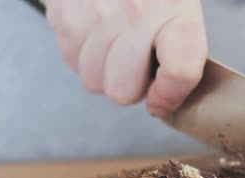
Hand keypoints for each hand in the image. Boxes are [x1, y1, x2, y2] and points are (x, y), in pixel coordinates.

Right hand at [46, 0, 207, 116]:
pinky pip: (71, 61)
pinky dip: (82, 53)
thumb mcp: (178, 5)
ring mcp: (95, 13)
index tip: (162, 101)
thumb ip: (180, 50)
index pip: (180, 71)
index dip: (170, 97)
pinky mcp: (64, 12)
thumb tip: (162, 100)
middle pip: (124, 92)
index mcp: (174, 8)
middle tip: (135, 61)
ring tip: (114, 41)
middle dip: (130, 85)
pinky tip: (95, 30)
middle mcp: (135, 12)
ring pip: (94, 81)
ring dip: (104, 70)